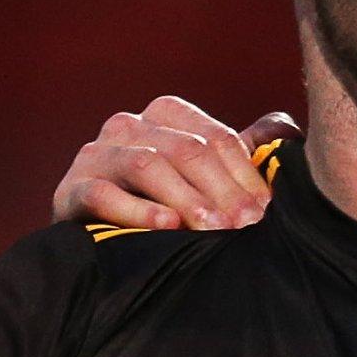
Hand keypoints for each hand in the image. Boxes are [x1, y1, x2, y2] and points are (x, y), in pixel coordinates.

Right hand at [51, 97, 301, 230]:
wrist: (98, 241)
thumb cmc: (164, 206)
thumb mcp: (204, 178)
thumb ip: (241, 154)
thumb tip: (286, 127)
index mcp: (165, 115)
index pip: (216, 138)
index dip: (244, 176)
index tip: (265, 213)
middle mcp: (128, 125)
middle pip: (186, 149)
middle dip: (221, 191)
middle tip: (244, 228)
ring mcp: (96, 154)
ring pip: (147, 164)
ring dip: (185, 199)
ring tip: (212, 230)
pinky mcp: (70, 189)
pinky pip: (103, 194)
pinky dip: (137, 211)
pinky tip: (166, 227)